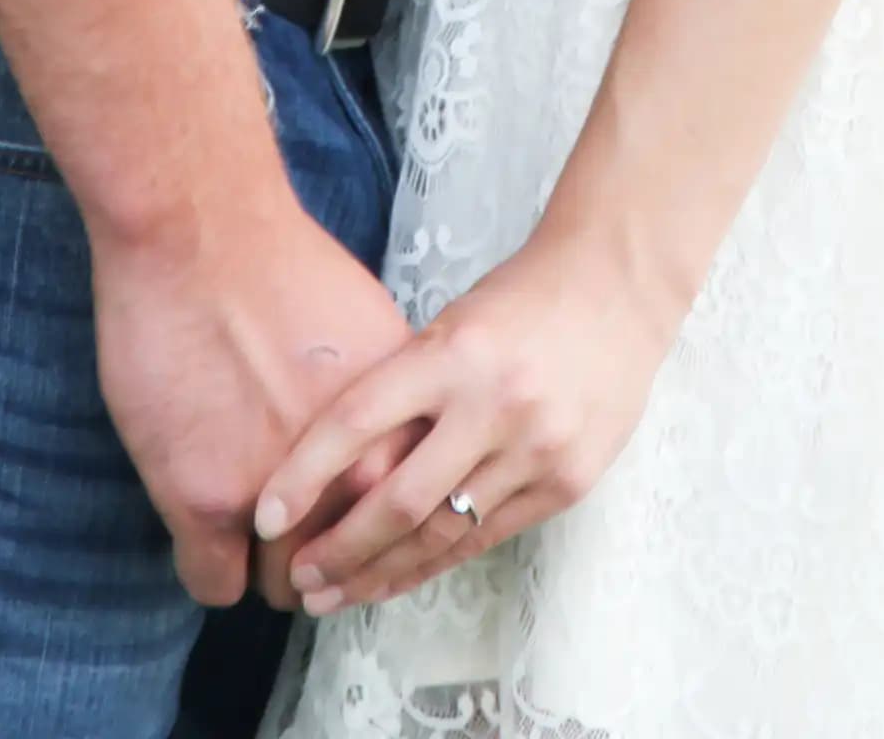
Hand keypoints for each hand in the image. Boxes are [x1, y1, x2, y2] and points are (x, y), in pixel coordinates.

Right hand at [90, 182, 415, 605]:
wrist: (201, 231)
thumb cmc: (278, 264)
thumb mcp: (369, 335)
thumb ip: (383, 405)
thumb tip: (384, 450)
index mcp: (401, 429)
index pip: (403, 528)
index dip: (370, 525)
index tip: (344, 524)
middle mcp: (356, 472)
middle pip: (349, 565)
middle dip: (321, 554)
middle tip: (289, 530)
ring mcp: (282, 496)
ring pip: (283, 586)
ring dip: (263, 564)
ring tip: (241, 528)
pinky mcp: (207, 504)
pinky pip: (213, 583)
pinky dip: (206, 564)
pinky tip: (199, 532)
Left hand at [253, 225, 677, 614]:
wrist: (617, 287)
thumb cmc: (520, 299)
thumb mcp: (451, 326)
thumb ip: (406, 388)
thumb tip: (339, 466)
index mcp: (453, 353)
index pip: (358, 421)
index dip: (304, 475)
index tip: (265, 516)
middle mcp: (493, 404)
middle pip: (398, 500)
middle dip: (339, 550)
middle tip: (297, 578)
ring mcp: (536, 449)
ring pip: (442, 534)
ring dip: (381, 573)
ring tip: (335, 595)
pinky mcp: (566, 482)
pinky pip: (488, 536)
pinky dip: (437, 562)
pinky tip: (400, 578)